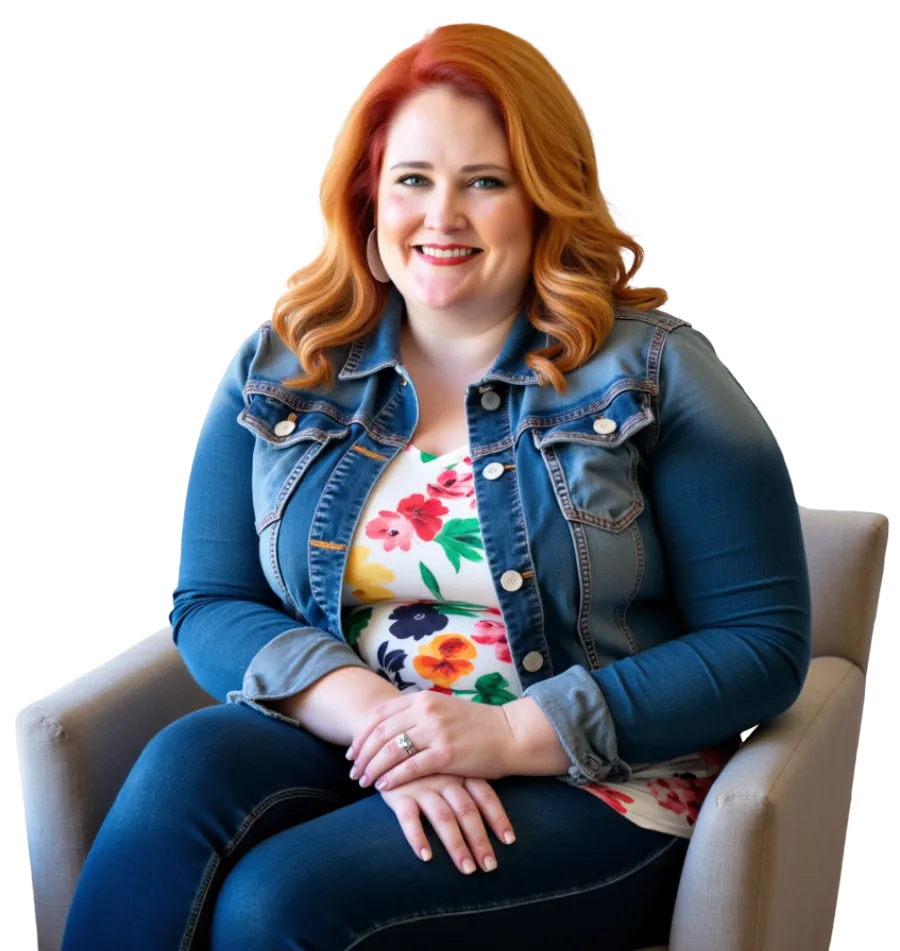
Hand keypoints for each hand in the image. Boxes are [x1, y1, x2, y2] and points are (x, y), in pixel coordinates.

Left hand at [347, 689, 513, 791]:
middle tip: (353, 771)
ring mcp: (437, 731)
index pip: (380, 714)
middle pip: (381, 732)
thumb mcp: (443, 710)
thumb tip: (390, 729)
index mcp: (423, 698)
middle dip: (362, 754)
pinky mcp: (447, 753)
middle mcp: (426, 710)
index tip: (352, 751)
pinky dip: (393, 778)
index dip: (362, 734)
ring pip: (392, 750)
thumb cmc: (476, 725)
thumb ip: (418, 715)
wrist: (510, 734)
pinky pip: (411, 767)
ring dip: (373, 768)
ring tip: (364, 782)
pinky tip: (384, 787)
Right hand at [379, 772, 515, 874]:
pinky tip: (426, 857)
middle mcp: (445, 779)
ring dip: (456, 845)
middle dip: (480, 841)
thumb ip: (469, 781)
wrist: (386, 743)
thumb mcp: (450, 765)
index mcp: (460, 771)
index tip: (509, 841)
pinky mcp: (398, 794)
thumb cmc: (425, 762)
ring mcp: (422, 785)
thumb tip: (496, 808)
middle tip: (489, 867)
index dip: (498, 818)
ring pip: (443, 818)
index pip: (485, 795)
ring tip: (467, 869)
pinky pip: (409, 818)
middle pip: (467, 811)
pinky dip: (418, 837)